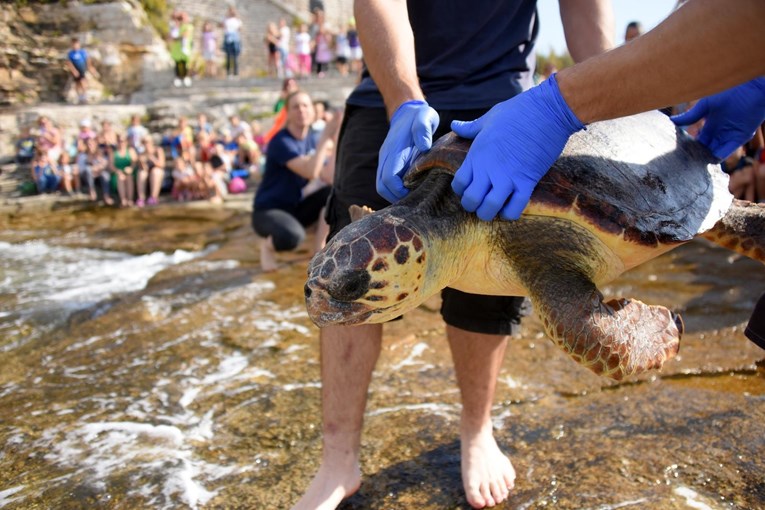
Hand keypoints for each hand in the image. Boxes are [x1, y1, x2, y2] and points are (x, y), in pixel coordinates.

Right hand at [376, 100, 438, 202]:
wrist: (407, 112)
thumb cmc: (419, 117)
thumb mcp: (426, 117)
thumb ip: (424, 129)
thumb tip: (424, 147)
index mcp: (394, 150)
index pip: (389, 178)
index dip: (399, 190)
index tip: (414, 193)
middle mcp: (386, 158)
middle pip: (382, 186)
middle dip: (396, 197)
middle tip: (415, 200)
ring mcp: (385, 161)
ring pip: (382, 186)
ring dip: (395, 195)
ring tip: (413, 197)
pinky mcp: (388, 164)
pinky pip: (386, 183)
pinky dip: (395, 190)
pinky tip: (410, 190)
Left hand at [451, 74, 583, 220]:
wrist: (548, 111)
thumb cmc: (517, 111)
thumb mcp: (488, 118)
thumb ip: (470, 128)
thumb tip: (454, 125)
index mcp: (477, 154)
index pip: (458, 184)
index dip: (461, 191)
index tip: (470, 188)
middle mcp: (489, 169)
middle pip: (471, 201)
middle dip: (473, 206)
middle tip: (480, 202)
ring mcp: (508, 176)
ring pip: (489, 209)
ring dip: (490, 213)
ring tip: (494, 208)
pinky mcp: (527, 181)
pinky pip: (515, 208)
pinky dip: (511, 213)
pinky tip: (511, 207)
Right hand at [671, 77, 764, 159]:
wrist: (751, 88)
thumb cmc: (729, 91)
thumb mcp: (705, 105)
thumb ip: (690, 116)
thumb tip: (671, 120)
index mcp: (709, 126)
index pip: (697, 142)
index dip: (689, 148)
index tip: (678, 154)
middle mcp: (718, 134)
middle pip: (705, 150)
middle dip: (696, 156)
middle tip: (684, 163)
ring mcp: (729, 136)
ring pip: (715, 152)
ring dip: (706, 158)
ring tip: (695, 163)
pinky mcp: (740, 137)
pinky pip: (727, 150)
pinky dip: (719, 155)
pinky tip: (710, 158)